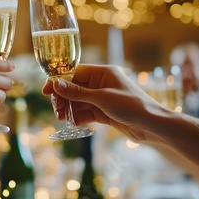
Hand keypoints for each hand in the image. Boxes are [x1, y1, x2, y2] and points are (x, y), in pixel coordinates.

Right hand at [42, 64, 166, 141]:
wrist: (152, 125)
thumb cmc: (132, 106)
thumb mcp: (102, 98)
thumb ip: (78, 93)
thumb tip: (56, 84)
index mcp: (103, 73)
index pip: (75, 72)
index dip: (59, 81)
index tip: (46, 90)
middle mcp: (102, 83)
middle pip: (75, 88)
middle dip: (63, 98)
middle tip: (56, 109)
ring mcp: (103, 98)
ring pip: (79, 101)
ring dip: (69, 109)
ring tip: (61, 117)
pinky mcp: (105, 112)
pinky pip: (86, 112)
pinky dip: (78, 117)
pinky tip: (72, 122)